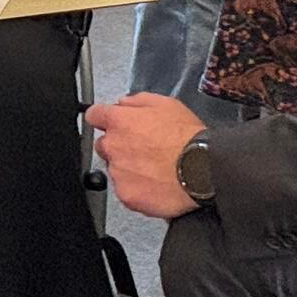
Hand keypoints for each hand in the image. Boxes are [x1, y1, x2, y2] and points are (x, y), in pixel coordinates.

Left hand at [85, 93, 204, 219]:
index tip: (108, 123)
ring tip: (154, 169)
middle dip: (118, 146)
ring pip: (116, 169)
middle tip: (143, 150)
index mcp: (120, 121)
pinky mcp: (126, 195)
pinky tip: (155, 183)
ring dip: (128, 168)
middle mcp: (113, 146)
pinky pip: (125, 190)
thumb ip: (137, 101)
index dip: (102, 118)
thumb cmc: (187, 137)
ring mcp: (118, 173)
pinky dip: (137, 189)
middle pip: (104, 144)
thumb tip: (123, 103)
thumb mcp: (166, 104)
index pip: (94, 115)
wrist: (202, 170)